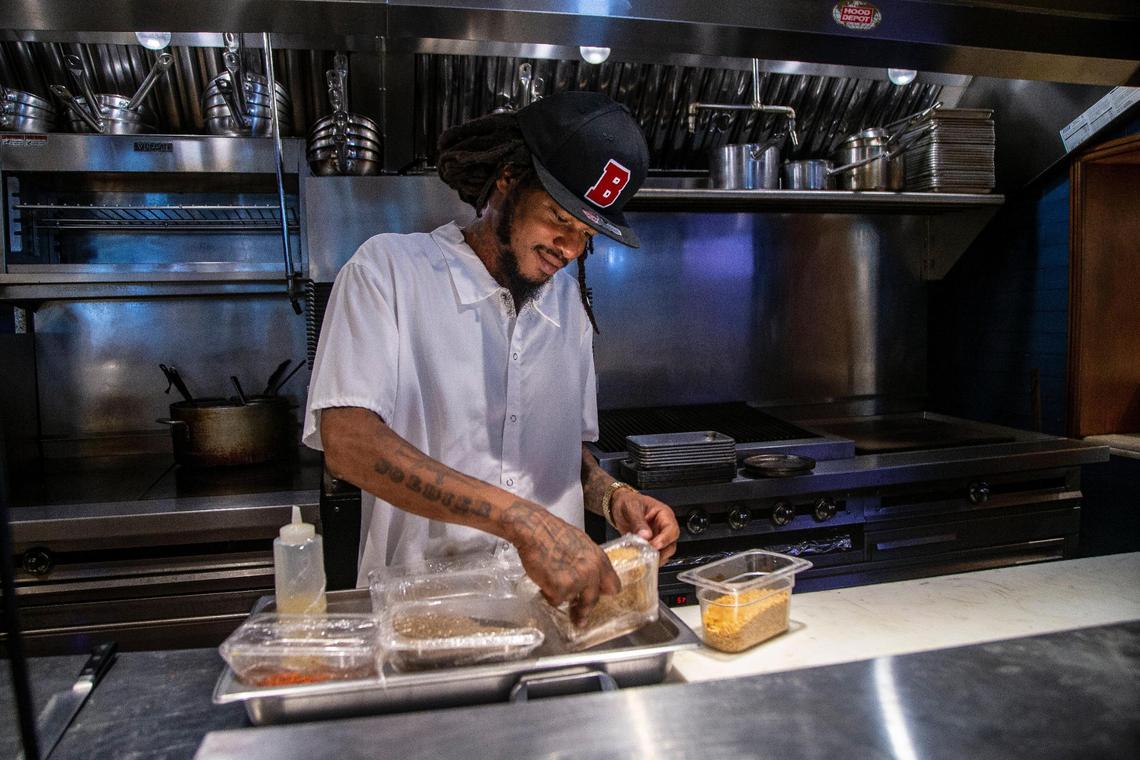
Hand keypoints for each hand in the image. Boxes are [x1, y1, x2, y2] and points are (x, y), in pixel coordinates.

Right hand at [504, 503, 620, 624]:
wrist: (534, 529)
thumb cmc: (552, 533)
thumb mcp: (580, 544)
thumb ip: (589, 562)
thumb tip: (591, 578)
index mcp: (599, 558)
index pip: (613, 586)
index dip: (604, 594)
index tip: (598, 600)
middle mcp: (592, 571)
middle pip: (592, 600)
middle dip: (583, 612)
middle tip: (578, 620)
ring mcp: (577, 580)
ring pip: (570, 600)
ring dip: (560, 595)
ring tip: (549, 578)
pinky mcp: (561, 588)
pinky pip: (555, 600)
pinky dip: (547, 594)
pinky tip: (543, 579)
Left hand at [610, 489, 679, 563]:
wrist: (617, 505)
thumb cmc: (627, 501)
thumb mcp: (631, 508)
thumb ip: (638, 521)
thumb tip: (645, 535)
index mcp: (664, 514)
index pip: (671, 529)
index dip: (665, 539)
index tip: (654, 545)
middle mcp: (663, 527)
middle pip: (671, 544)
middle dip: (661, 552)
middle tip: (648, 554)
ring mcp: (657, 537)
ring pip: (664, 552)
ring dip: (655, 558)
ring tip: (643, 558)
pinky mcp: (649, 545)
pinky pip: (653, 555)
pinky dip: (648, 560)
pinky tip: (639, 559)